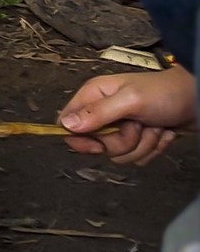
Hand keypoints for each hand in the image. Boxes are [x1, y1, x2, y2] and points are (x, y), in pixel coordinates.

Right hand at [59, 68, 196, 165]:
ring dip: (143, 145)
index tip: (100, 144)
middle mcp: (104, 112)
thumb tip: (65, 125)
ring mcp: (122, 127)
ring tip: (154, 126)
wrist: (198, 99)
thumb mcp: (130, 101)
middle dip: (123, 141)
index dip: (81, 139)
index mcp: (94, 96)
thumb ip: (98, 113)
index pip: (68, 123)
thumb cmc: (164, 94)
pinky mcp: (138, 139)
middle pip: (97, 144)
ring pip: (119, 154)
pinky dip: (153, 148)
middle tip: (138, 125)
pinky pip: (137, 157)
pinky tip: (162, 132)